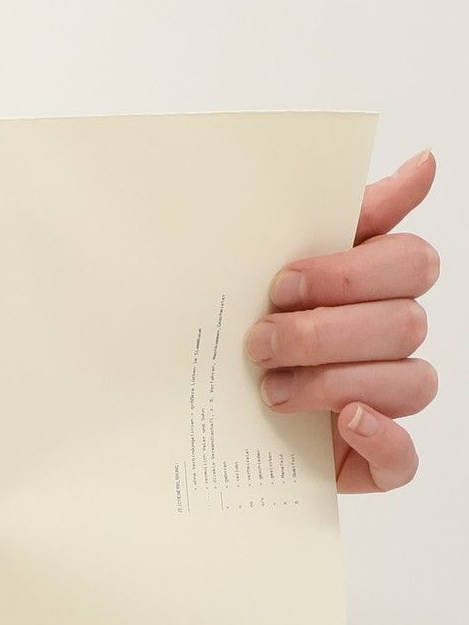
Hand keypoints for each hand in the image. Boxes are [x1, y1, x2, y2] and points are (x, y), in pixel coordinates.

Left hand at [247, 151, 439, 492]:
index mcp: (381, 289)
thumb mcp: (276, 270)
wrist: (198, 415)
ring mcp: (388, 402)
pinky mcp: (372, 460)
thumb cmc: (247, 331)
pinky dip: (382, 440)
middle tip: (258, 344)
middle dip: (324, 333)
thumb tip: (425, 164)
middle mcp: (393, 342)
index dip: (347, 275)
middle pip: (403, 324)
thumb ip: (347, 217)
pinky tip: (346, 423)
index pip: (410, 264)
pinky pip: (404, 459)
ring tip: (271, 391)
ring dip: (334, 383)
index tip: (280, 285)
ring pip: (407, 382)